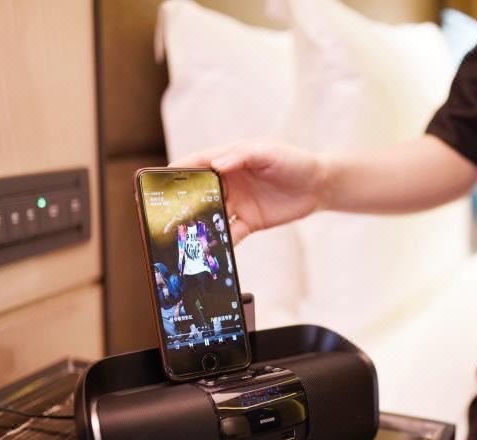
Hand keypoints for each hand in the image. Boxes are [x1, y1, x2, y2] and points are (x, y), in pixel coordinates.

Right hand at [170, 140, 327, 243]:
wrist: (319, 185)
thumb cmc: (294, 161)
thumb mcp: (268, 152)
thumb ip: (241, 155)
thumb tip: (216, 166)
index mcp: (229, 160)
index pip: (196, 165)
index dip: (176, 173)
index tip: (157, 182)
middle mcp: (228, 182)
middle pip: (198, 193)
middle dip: (181, 204)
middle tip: (165, 215)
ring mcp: (237, 203)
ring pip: (211, 216)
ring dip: (199, 226)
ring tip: (184, 236)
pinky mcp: (249, 222)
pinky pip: (230, 233)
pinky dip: (221, 242)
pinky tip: (212, 249)